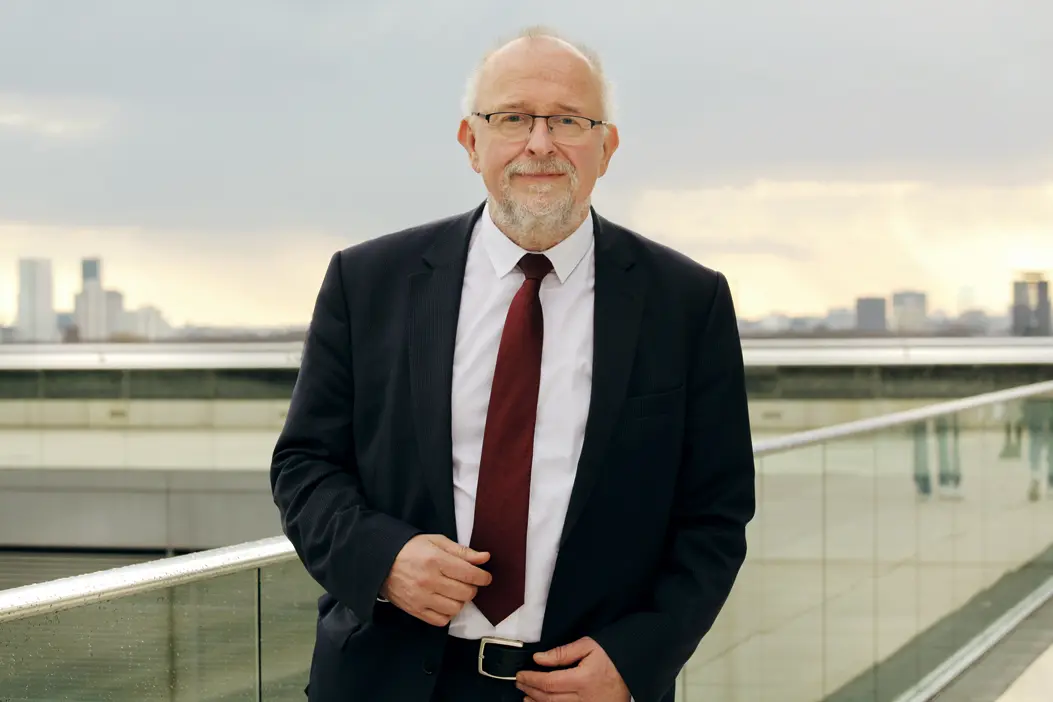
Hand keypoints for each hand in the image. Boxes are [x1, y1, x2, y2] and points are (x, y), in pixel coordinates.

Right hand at [379, 534, 490, 626]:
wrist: (382, 561)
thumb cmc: (411, 549)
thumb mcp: (436, 542)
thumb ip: (462, 551)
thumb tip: (484, 558)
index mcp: (436, 560)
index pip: (470, 574)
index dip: (483, 577)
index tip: (485, 577)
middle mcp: (429, 581)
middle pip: (466, 593)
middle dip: (472, 588)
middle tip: (468, 582)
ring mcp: (421, 598)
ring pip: (456, 608)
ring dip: (460, 601)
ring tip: (455, 592)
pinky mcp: (415, 610)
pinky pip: (441, 620)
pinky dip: (448, 613)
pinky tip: (445, 602)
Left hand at [516, 636, 630, 701]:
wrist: (634, 670)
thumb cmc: (612, 656)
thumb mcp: (589, 646)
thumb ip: (562, 653)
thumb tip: (539, 658)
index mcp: (583, 679)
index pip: (548, 683)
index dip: (531, 679)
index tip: (520, 674)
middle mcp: (584, 698)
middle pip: (549, 699)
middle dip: (531, 690)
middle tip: (519, 683)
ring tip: (526, 696)